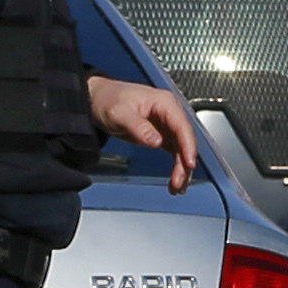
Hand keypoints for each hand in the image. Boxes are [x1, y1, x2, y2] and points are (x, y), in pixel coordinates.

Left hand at [89, 73, 199, 191]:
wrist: (97, 99)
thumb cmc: (109, 99)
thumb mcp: (119, 113)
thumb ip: (138, 127)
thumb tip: (157, 141)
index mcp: (164, 103)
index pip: (182, 126)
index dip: (188, 146)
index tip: (189, 164)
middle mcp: (170, 113)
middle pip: (185, 140)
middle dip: (185, 163)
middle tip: (179, 182)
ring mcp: (167, 125)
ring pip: (182, 149)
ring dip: (182, 169)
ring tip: (177, 188)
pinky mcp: (163, 135)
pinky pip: (175, 153)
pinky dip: (176, 167)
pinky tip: (174, 181)